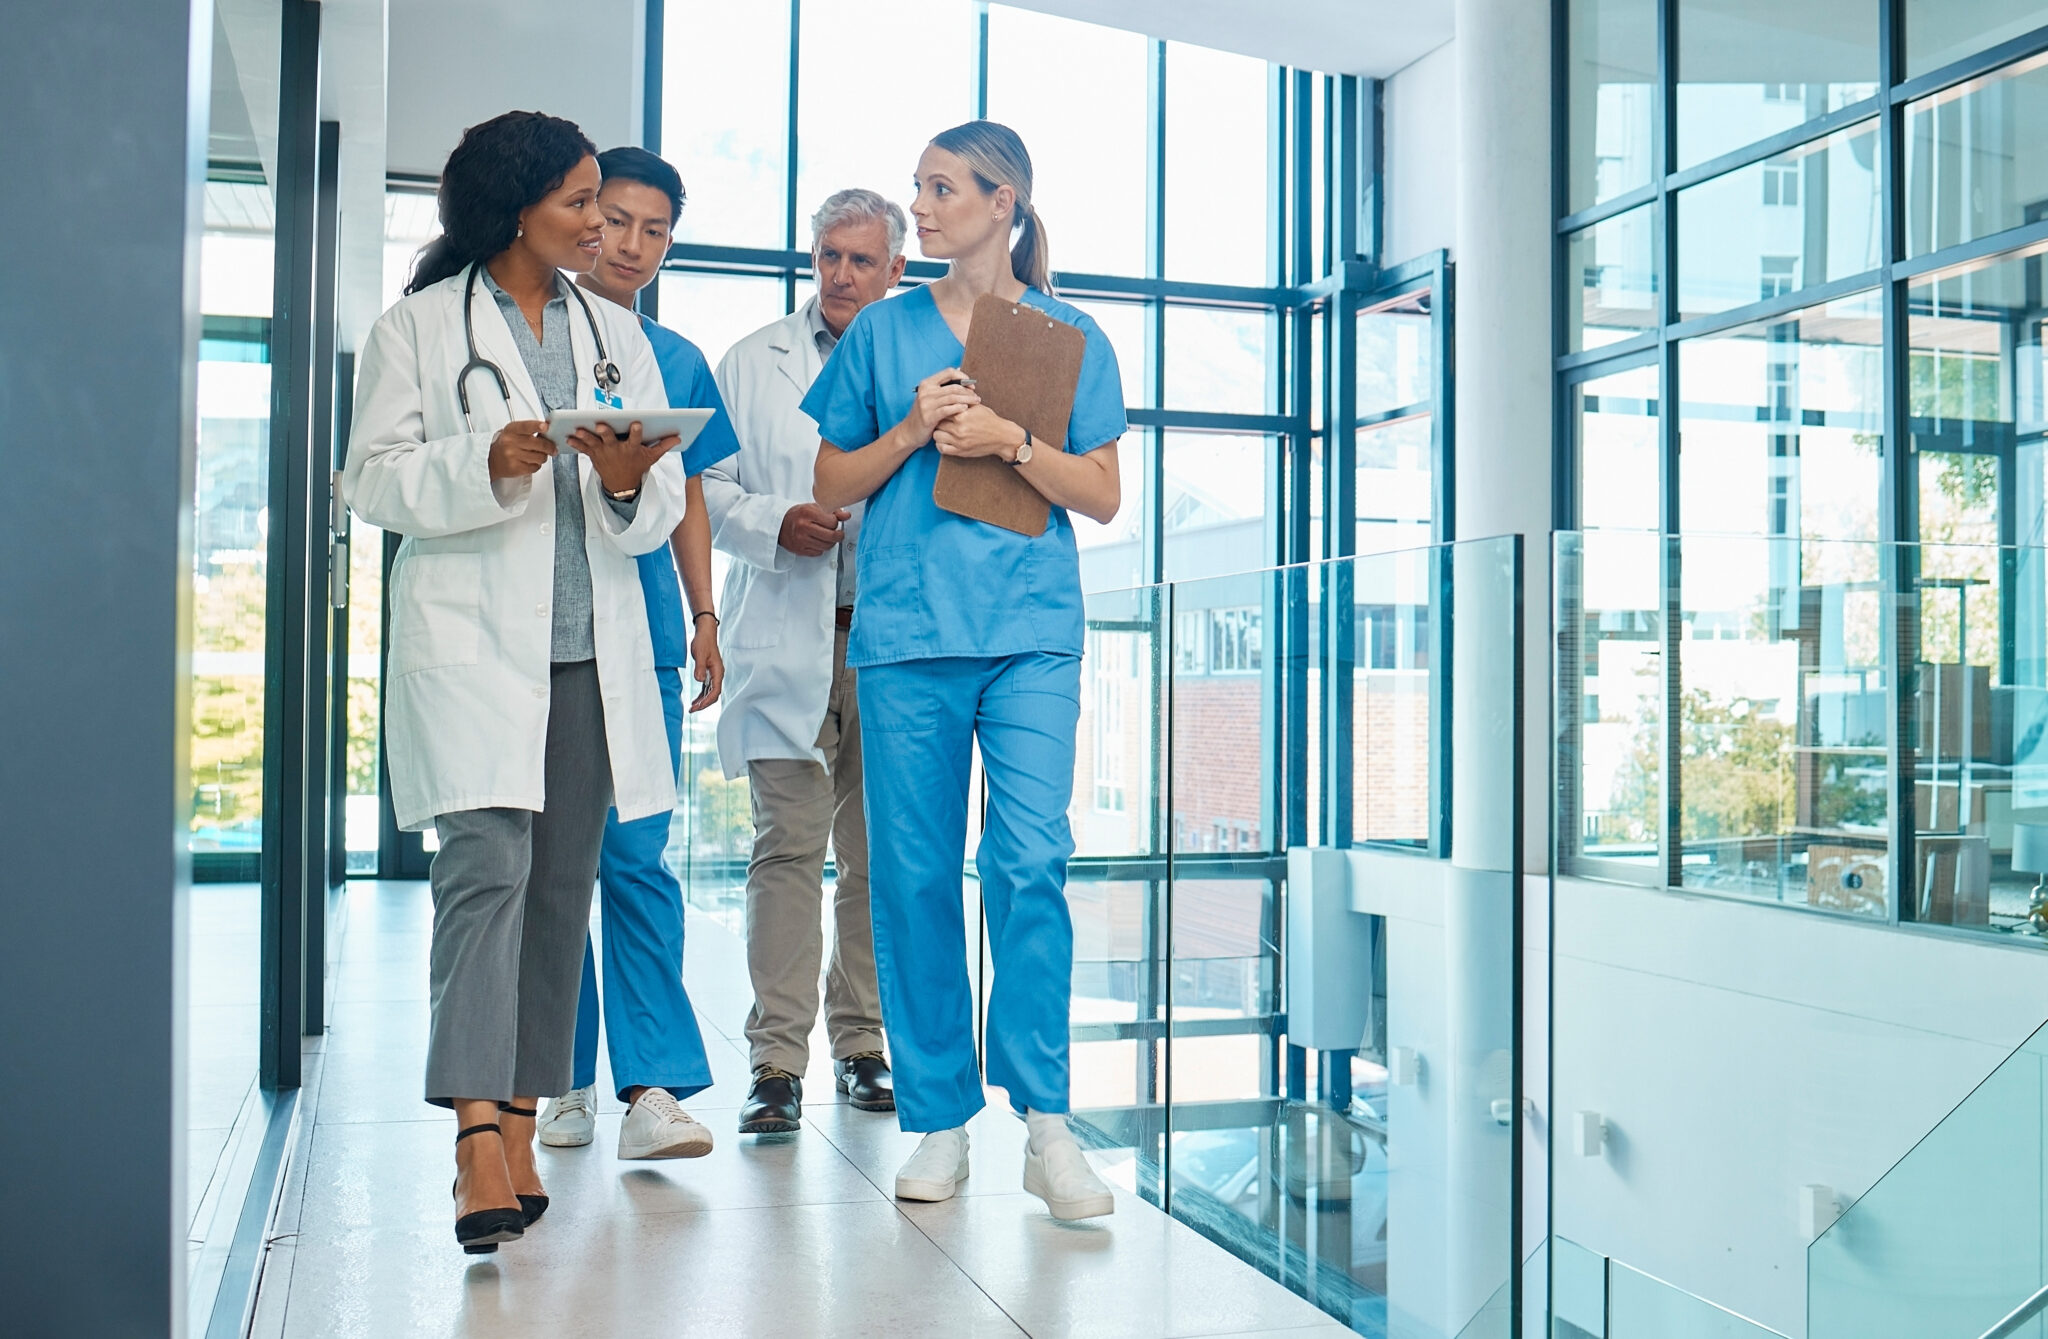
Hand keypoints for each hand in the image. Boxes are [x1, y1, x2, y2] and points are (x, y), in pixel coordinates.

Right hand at [488, 419, 555, 479]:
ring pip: (540, 457)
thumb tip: (549, 431)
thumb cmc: (506, 444)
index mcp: (511, 430)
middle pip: (539, 444)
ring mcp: (512, 456)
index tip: (545, 426)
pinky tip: (531, 461)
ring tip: (538, 455)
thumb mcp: (514, 431)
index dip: (537, 426)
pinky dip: (536, 465)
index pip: (526, 426)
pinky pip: (535, 467)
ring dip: (543, 457)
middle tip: (553, 448)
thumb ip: (529, 429)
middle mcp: (510, 442)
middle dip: (550, 447)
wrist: (491, 459)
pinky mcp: (515, 468)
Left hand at [566, 420, 682, 494]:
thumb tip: (678, 438)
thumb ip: (663, 446)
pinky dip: (576, 443)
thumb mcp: (651, 458)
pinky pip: (583, 448)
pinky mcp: (594, 455)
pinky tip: (568, 437)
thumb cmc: (635, 467)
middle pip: (610, 439)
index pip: (636, 438)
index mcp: (631, 449)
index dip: (636, 432)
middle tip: (601, 426)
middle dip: (606, 433)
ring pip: (594, 443)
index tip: (636, 424)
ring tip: (578, 430)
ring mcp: (604, 453)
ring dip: (586, 437)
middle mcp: (617, 450)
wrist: (621, 485)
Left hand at [688, 615, 723, 711]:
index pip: (715, 691)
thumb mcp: (700, 654)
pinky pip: (706, 688)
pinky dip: (701, 695)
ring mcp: (713, 674)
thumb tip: (699, 680)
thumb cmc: (703, 642)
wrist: (705, 633)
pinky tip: (695, 700)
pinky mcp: (708, 673)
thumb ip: (700, 667)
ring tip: (692, 708)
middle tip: (692, 710)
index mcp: (718, 671)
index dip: (707, 700)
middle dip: (704, 704)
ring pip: (710, 692)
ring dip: (702, 701)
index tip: (698, 706)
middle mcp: (717, 674)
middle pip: (713, 694)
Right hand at [778, 503, 850, 556]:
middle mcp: (803, 526)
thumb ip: (833, 511)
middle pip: (831, 536)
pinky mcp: (800, 550)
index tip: (833, 522)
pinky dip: (821, 548)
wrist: (780, 525)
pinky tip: (818, 542)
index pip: (832, 522)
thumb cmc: (799, 515)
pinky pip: (818, 553)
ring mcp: (801, 539)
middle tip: (839, 534)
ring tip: (827, 537)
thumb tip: (847, 515)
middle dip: (839, 536)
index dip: (836, 523)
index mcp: (808, 513)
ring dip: (831, 542)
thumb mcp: (815, 508)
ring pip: (826, 546)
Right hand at [901, 367, 980, 443]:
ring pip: (953, 397)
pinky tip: (965, 409)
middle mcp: (925, 391)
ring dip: (967, 399)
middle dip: (968, 391)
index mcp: (927, 383)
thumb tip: (959, 370)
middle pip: (953, 386)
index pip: (948, 372)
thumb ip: (943, 386)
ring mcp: (926, 404)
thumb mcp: (930, 397)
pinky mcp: (929, 416)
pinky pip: (948, 409)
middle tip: (977, 397)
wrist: (909, 432)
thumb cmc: (924, 414)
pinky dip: (959, 408)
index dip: (962, 377)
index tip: (971, 386)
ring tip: (976, 403)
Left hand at [933, 405, 1026, 460]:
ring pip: (936, 436)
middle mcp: (959, 428)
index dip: (941, 410)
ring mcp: (959, 441)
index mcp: (962, 415)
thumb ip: (963, 400)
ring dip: (938, 432)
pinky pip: (941, 448)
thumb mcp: (977, 406)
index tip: (942, 410)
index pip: (942, 410)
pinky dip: (940, 444)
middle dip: (938, 421)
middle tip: (941, 420)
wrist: (1002, 436)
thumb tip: (951, 392)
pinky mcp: (960, 451)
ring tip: (944, 430)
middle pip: (937, 422)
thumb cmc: (990, 420)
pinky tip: (945, 440)